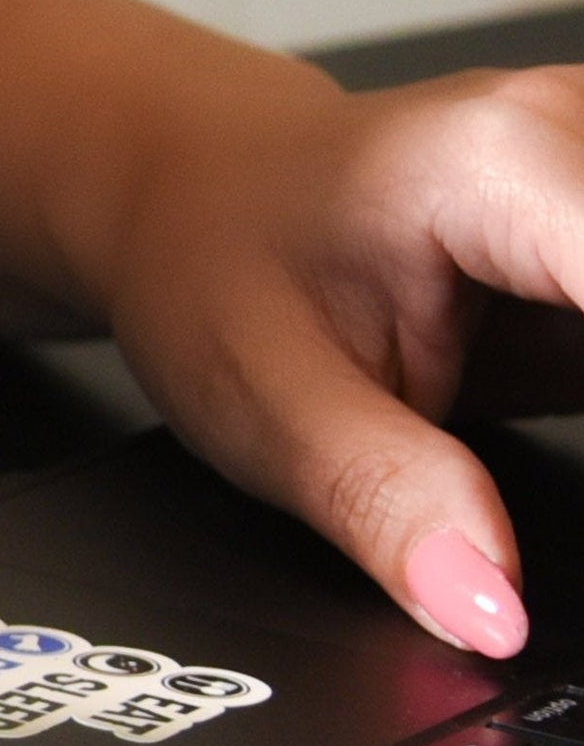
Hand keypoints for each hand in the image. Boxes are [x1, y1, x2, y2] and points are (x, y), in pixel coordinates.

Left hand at [96, 63, 583, 657]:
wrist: (200, 187)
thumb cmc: (218, 263)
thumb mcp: (259, 394)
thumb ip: (381, 498)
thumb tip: (490, 611)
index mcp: (496, 164)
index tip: (578, 501)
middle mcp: (579, 134)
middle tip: (558, 479)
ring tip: (513, 417)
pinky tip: (564, 419)